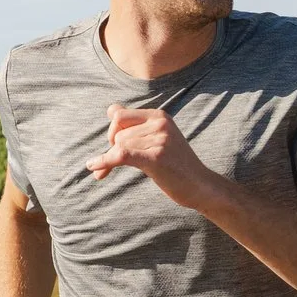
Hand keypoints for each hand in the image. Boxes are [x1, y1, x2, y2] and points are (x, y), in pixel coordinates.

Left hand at [85, 104, 218, 207]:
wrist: (200, 186)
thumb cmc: (176, 165)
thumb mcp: (158, 138)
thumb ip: (135, 124)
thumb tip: (109, 110)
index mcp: (159, 116)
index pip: (119, 115)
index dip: (112, 131)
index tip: (114, 145)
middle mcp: (160, 124)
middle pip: (118, 133)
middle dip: (112, 149)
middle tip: (115, 163)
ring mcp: (160, 140)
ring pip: (119, 146)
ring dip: (111, 161)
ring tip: (113, 172)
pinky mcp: (156, 158)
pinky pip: (121, 155)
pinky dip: (105, 162)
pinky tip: (96, 170)